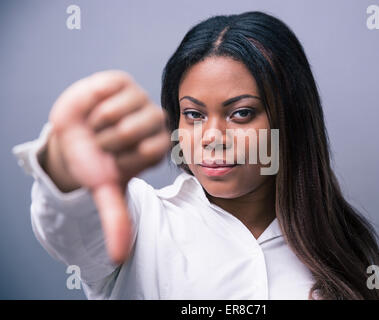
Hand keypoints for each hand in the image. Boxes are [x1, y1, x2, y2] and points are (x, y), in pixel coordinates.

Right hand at [45, 70, 170, 263]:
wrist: (72, 138)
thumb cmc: (94, 162)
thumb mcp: (105, 190)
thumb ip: (117, 220)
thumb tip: (119, 257)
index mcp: (158, 147)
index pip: (151, 152)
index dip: (123, 158)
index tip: (113, 161)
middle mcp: (155, 122)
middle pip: (136, 131)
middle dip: (108, 141)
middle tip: (102, 142)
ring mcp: (140, 100)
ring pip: (120, 112)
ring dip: (98, 123)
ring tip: (97, 126)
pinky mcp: (123, 81)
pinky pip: (111, 91)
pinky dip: (94, 102)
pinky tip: (94, 107)